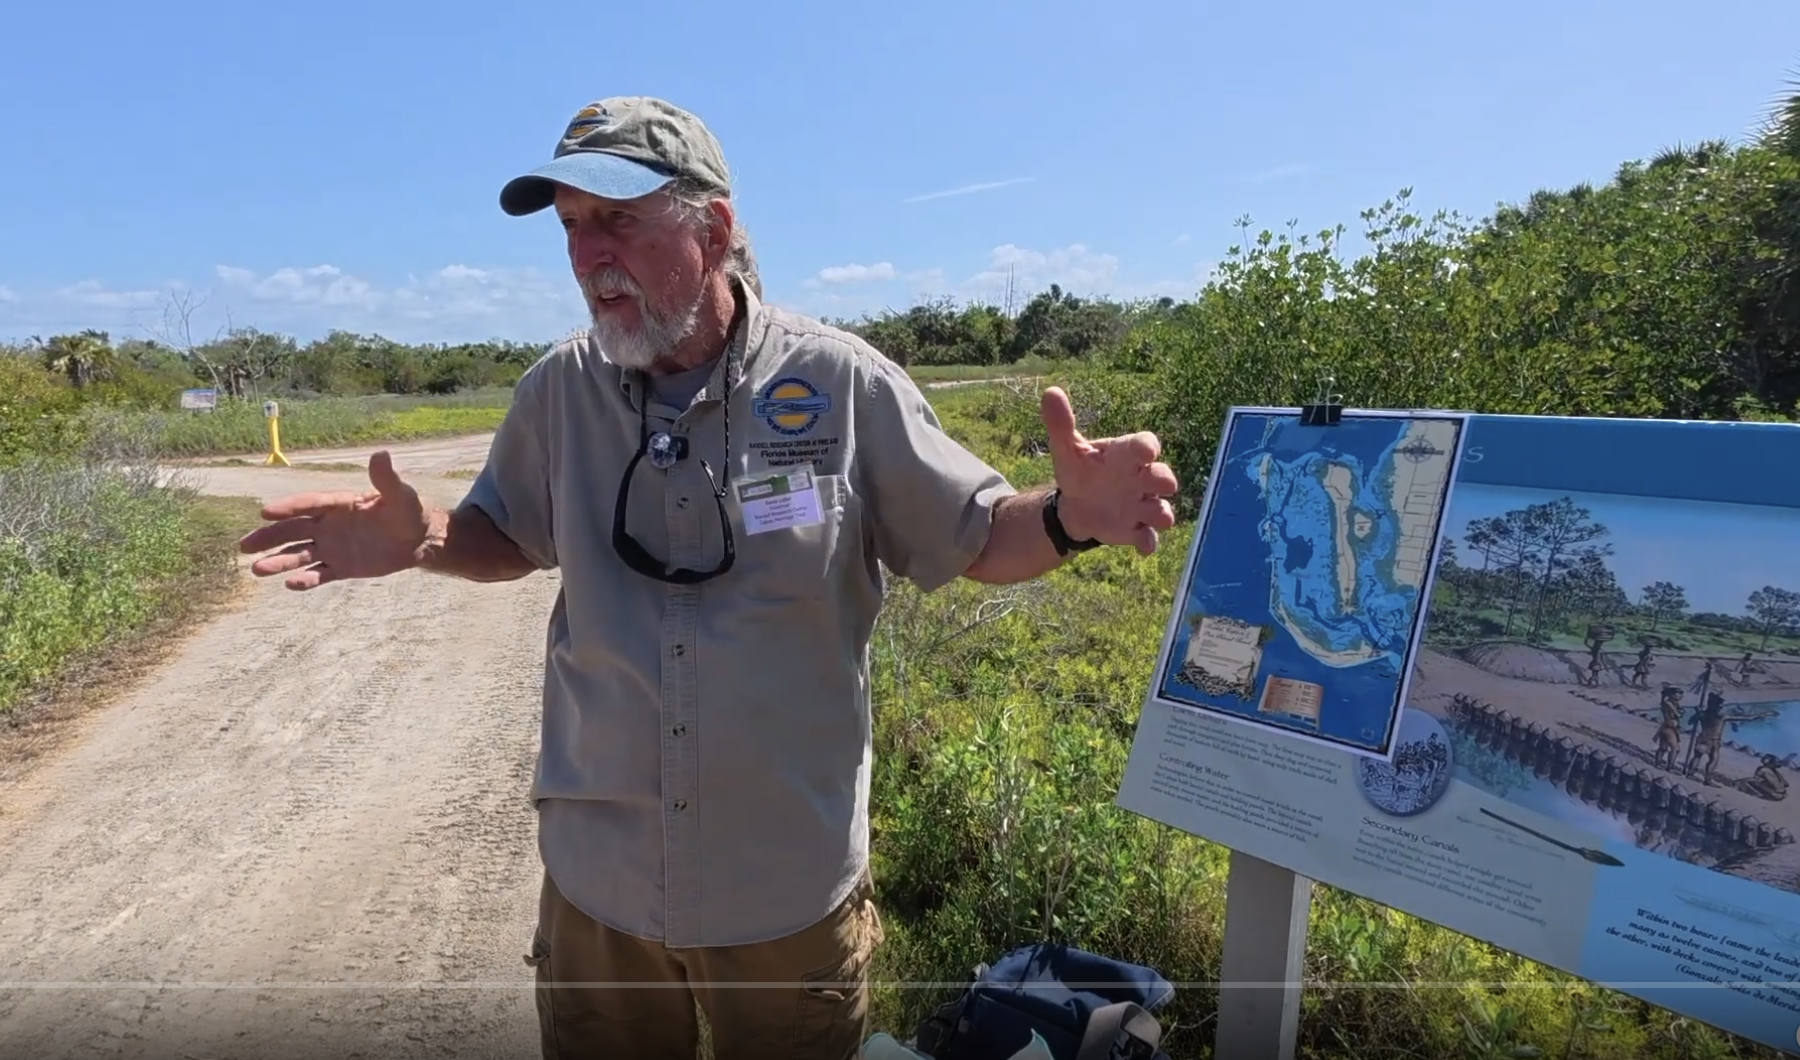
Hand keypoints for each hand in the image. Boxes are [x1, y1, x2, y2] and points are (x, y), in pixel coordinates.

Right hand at [237, 450, 433, 589]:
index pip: (307, 504)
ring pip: (299, 554)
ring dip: (279, 561)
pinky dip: (305, 580)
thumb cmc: (409, 510)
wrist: (420, 539)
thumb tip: (381, 454)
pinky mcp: (341, 567)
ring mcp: (333, 547)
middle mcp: (329, 525)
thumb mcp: (400, 495)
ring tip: (257, 571)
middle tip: (244, 547)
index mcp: (338, 504)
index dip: (288, 507)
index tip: (265, 512)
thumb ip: (386, 479)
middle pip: (292, 530)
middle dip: (269, 537)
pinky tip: (290, 584)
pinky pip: (319, 574)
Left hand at [1040, 386, 1178, 555]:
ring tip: (1158, 518)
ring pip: (1161, 510)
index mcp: (1126, 455)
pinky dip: (1148, 542)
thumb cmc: (1080, 470)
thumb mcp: (1067, 449)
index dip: (1148, 447)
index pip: (1144, 445)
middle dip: (1164, 480)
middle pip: (1162, 476)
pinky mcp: (1136, 528)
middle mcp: (1141, 479)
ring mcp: (1141, 504)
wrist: (1078, 503)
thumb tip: (1050, 392)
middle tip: (1162, 484)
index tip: (1147, 450)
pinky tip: (1143, 547)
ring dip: (1161, 513)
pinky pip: (1148, 537)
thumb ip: (1061, 423)